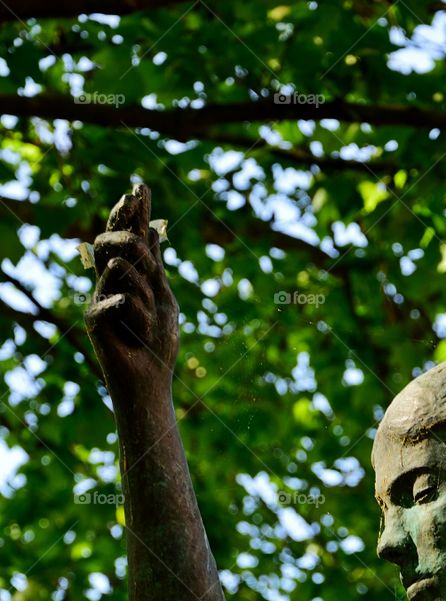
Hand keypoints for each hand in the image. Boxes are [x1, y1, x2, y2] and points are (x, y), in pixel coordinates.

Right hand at [85, 182, 179, 398]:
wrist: (151, 380)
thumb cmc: (159, 343)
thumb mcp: (164, 298)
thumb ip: (155, 267)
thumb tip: (152, 229)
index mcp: (128, 275)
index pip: (125, 235)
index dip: (130, 212)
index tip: (140, 187)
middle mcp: (108, 282)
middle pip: (109, 240)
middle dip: (129, 238)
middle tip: (148, 258)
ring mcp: (98, 297)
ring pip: (120, 268)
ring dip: (146, 296)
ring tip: (148, 322)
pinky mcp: (92, 318)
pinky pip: (121, 300)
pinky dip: (139, 317)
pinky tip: (136, 335)